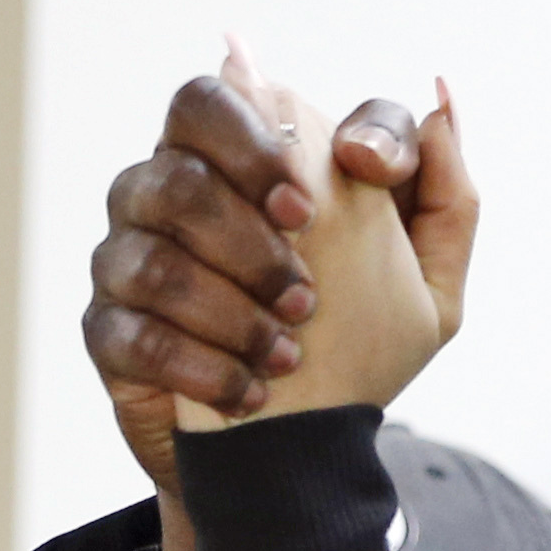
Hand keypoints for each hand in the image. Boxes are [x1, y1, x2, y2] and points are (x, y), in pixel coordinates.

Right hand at [84, 42, 476, 550]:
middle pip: (176, 156)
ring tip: (288, 353)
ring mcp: (128, 256)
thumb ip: (444, 199)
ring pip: (156, 252)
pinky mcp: (107, 332)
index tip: (352, 176)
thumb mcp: (424, 290)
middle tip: (308, 289)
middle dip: (250, 217)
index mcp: (236, 159)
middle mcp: (167, 189)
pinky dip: (201, 367)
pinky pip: (136, 336)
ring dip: (232, 308)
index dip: (278, 129)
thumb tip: (438, 108)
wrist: (285, 457)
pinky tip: (250, 394)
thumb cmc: (350, 353)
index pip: (232, 93)